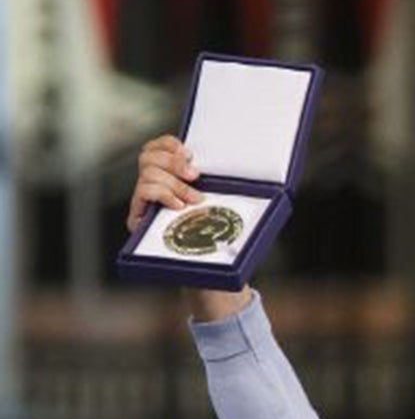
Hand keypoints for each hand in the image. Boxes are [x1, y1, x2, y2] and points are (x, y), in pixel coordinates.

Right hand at [129, 134, 250, 320]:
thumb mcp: (227, 209)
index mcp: (169, 178)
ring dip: (175, 184)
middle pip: (147, 156)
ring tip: (194, 199)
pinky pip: (143, 193)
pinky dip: (162, 195)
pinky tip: (178, 206)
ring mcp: (144, 203)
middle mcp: (151, 187)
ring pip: (148, 173)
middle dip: (173, 162)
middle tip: (195, 174)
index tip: (189, 151)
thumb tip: (272, 184)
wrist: (207, 274)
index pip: (156, 147)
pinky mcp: (138, 220)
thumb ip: (230, 191)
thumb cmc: (219, 239)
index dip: (168, 144)